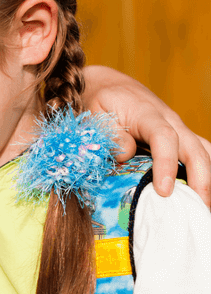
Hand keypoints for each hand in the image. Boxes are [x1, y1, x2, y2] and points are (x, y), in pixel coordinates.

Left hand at [83, 65, 210, 206]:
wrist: (110, 86)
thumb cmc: (99, 100)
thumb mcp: (94, 111)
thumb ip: (109, 133)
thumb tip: (125, 155)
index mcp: (147, 114)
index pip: (164, 137)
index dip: (166, 164)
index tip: (164, 190)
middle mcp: (170, 120)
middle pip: (195, 148)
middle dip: (201, 179)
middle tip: (198, 208)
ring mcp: (178, 129)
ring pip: (204, 151)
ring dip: (208, 178)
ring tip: (205, 207)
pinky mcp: (179, 138)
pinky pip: (200, 153)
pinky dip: (205, 172)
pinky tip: (201, 194)